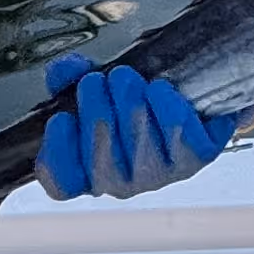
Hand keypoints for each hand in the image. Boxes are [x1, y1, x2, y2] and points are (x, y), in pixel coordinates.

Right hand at [37, 54, 238, 200]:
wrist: (194, 95)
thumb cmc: (134, 100)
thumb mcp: (94, 87)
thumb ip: (70, 80)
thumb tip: (64, 68)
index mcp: (89, 172)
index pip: (63, 185)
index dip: (59, 154)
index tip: (61, 118)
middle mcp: (123, 181)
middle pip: (100, 155)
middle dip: (95, 107)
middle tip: (97, 80)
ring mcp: (160, 173)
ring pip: (138, 140)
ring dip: (128, 99)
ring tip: (125, 76)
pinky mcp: (195, 156)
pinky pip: (177, 133)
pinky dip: (165, 105)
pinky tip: (158, 88)